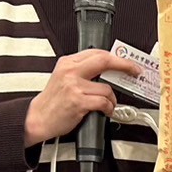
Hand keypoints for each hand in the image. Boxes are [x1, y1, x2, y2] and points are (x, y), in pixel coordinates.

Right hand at [24, 51, 139, 146]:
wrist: (37, 118)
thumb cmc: (53, 101)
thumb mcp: (63, 78)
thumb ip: (82, 71)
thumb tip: (107, 70)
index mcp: (67, 63)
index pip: (97, 53)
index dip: (116, 57)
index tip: (127, 62)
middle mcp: (71, 72)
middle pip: (104, 60)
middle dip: (124, 65)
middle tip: (134, 71)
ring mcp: (74, 87)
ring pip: (107, 88)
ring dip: (113, 99)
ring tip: (108, 105)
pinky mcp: (78, 102)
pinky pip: (103, 102)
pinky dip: (108, 108)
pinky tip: (105, 111)